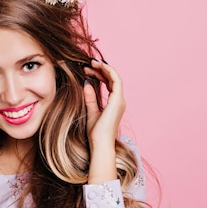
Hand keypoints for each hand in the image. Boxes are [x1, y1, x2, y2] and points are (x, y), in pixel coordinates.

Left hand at [83, 59, 125, 182]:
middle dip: (101, 69)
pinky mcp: (117, 100)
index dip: (100, 74)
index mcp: (114, 104)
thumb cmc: (96, 134)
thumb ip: (90, 98)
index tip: (87, 70)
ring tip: (92, 63)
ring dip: (104, 68)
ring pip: (115, 77)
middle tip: (88, 64)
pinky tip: (97, 67)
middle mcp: (120, 101)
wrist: (100, 144)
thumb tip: (86, 84)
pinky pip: (115, 80)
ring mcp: (120, 100)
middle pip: (112, 78)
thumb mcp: (91, 112)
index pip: (109, 83)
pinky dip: (107, 71)